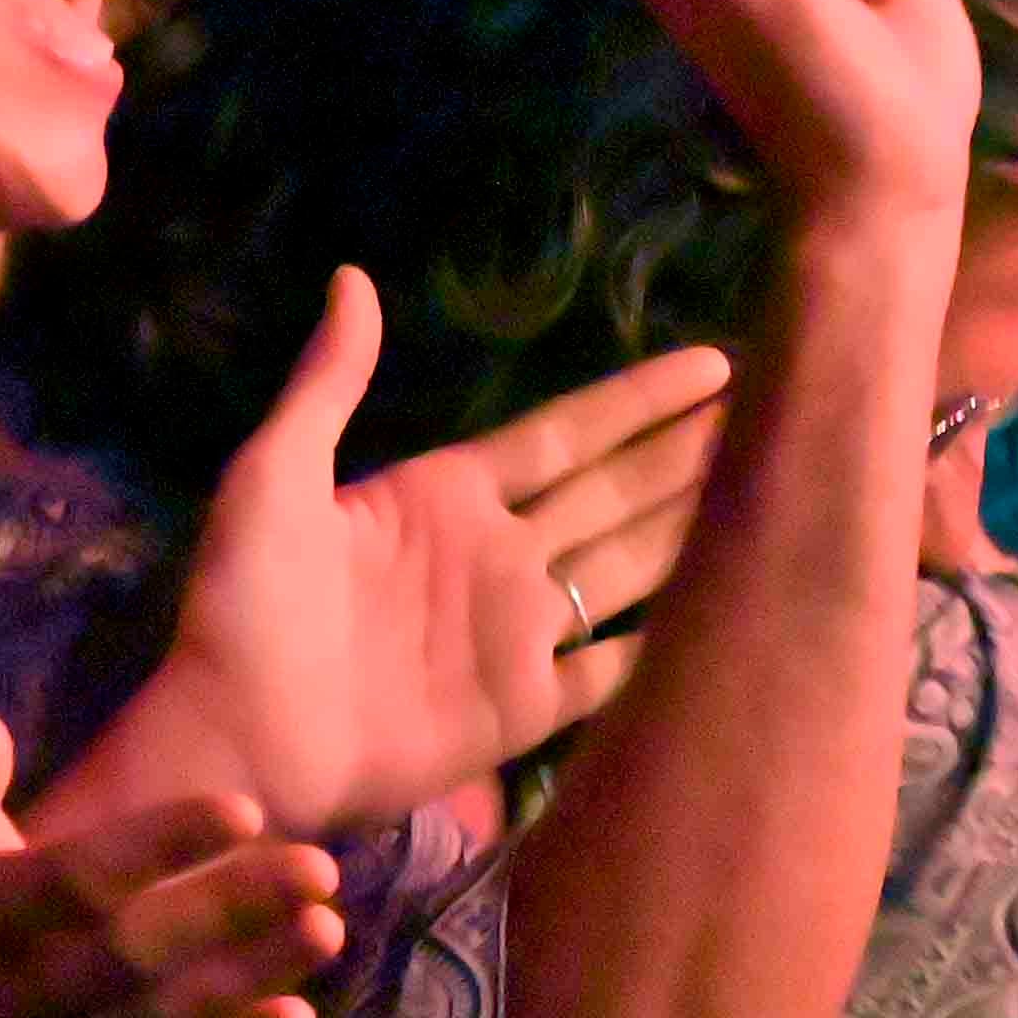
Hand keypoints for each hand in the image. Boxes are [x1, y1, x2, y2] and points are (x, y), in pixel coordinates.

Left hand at [154, 271, 725, 829]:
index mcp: (447, 493)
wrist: (236, 740)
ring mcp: (514, 634)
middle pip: (619, 492)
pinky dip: (670, 646)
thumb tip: (352, 277)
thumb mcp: (271, 475)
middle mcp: (498, 555)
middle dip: (693, 454)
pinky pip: (614, 670)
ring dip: (699, 531)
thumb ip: (327, 384)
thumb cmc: (244, 606)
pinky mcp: (522, 710)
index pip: (570, 433)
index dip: (640, 400)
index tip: (714, 363)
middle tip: (782, 414)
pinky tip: (732, 618)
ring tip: (780, 495)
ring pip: (633, 568)